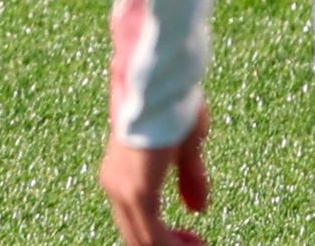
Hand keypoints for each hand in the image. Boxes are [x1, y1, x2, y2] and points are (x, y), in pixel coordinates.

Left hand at [100, 110, 210, 245]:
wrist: (159, 85)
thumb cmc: (173, 105)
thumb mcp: (186, 147)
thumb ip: (190, 180)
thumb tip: (199, 209)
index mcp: (122, 176)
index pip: (138, 220)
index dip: (166, 236)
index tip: (192, 239)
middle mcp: (115, 186)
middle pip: (136, 234)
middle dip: (169, 245)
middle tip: (198, 245)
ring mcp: (121, 190)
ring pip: (141, 238)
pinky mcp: (136, 192)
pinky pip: (150, 233)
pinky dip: (170, 245)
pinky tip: (192, 245)